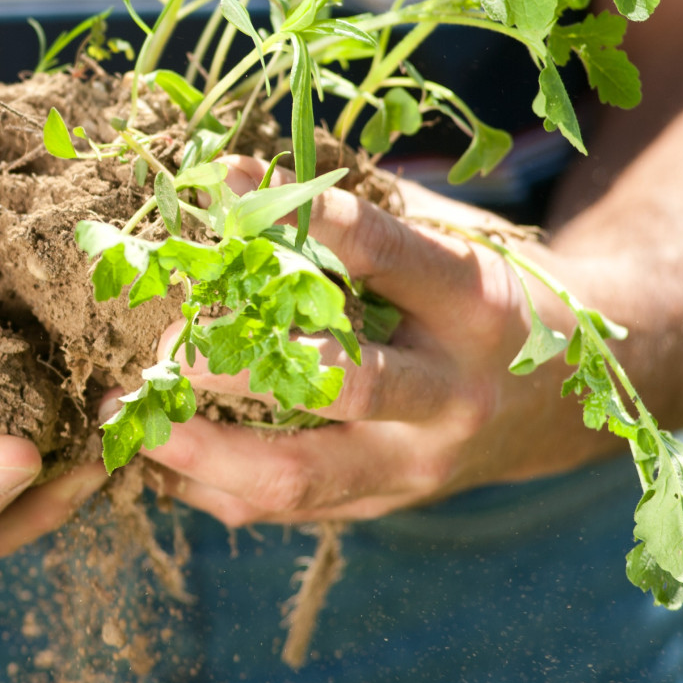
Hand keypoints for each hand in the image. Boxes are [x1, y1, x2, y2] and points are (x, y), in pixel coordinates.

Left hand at [132, 156, 623, 524]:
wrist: (556, 404)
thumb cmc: (481, 302)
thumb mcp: (450, 243)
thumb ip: (362, 214)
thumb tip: (232, 173)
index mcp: (477, 305)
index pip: (393, 256)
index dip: (307, 219)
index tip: (226, 186)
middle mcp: (451, 393)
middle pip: (344, 384)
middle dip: (240, 364)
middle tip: (163, 344)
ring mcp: (417, 463)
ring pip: (302, 475)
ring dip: (202, 448)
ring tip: (126, 414)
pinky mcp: (383, 505)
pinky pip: (286, 509)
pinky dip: (212, 485)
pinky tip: (156, 453)